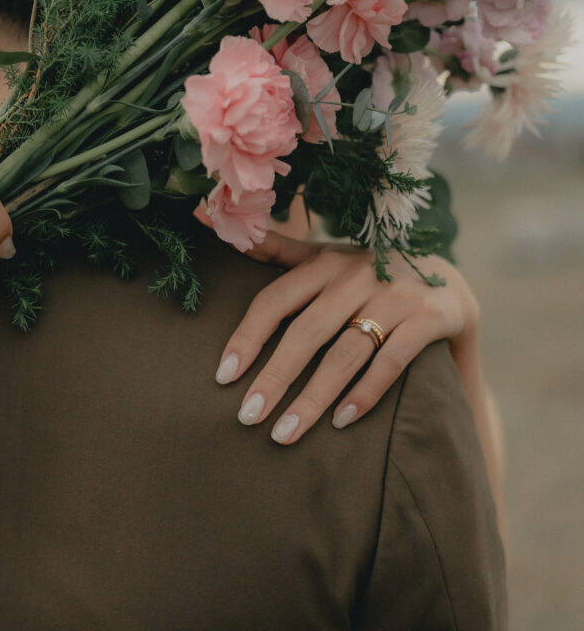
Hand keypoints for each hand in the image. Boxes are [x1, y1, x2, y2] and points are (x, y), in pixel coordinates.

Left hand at [211, 226, 479, 444]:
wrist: (446, 283)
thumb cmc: (366, 276)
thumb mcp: (324, 259)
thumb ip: (273, 251)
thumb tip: (204, 218)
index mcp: (325, 262)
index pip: (277, 299)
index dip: (248, 336)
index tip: (223, 376)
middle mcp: (357, 275)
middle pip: (307, 331)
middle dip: (275, 376)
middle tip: (247, 417)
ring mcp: (395, 296)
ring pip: (346, 352)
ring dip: (314, 396)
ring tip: (284, 434)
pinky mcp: (428, 318)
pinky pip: (392, 360)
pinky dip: (366, 392)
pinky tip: (342, 422)